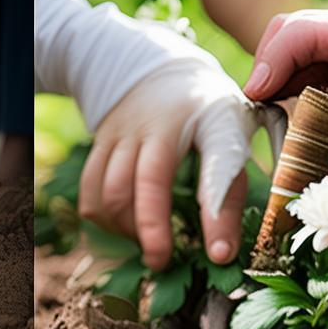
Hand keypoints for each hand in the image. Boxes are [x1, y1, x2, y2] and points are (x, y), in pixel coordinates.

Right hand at [78, 59, 255, 270]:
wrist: (156, 66)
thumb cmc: (205, 113)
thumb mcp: (234, 132)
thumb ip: (236, 183)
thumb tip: (224, 253)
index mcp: (214, 117)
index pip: (221, 161)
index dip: (219, 212)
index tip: (219, 254)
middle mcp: (165, 122)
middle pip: (149, 181)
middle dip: (153, 230)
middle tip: (161, 262)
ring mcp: (127, 132)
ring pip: (113, 191)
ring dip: (128, 228)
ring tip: (146, 243)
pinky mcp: (100, 143)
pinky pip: (92, 191)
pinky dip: (105, 220)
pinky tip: (124, 227)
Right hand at [244, 8, 327, 163]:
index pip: (299, 33)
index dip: (272, 61)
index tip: (258, 96)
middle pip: (279, 37)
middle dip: (263, 74)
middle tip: (259, 112)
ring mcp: (320, 44)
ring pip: (277, 50)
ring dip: (268, 84)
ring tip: (269, 119)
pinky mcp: (314, 59)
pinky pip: (284, 68)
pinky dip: (276, 91)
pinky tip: (282, 120)